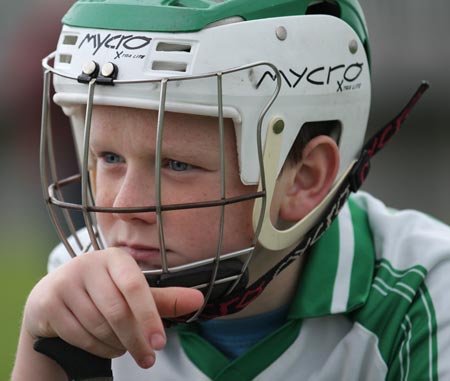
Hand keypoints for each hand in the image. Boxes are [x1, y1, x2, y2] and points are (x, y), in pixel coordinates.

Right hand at [23, 248, 203, 368]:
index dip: (149, 316)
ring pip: (98, 326)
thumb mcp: (134, 293)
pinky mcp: (47, 301)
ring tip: (123, 346)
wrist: (54, 298)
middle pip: (117, 311)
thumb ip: (165, 298)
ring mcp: (65, 281)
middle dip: (135, 340)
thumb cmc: (105, 293)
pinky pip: (78, 335)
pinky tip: (104, 345)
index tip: (160, 343)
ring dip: (116, 344)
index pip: (136, 286)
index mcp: (115, 258)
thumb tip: (198, 300)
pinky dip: (96, 348)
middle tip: (147, 358)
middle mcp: (88, 263)